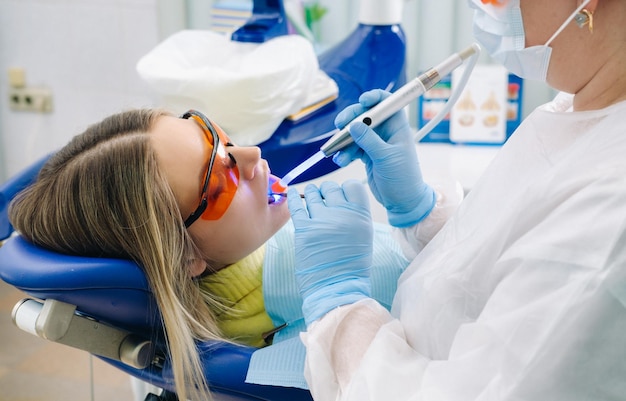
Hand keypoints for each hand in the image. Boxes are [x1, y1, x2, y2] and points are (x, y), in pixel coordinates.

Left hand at [288, 180, 372, 325]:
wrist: (337, 288)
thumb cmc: (351, 265)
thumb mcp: (363, 236)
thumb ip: (355, 215)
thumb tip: (341, 199)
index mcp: (361, 216)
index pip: (353, 186)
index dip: (344, 190)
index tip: (339, 197)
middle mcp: (343, 214)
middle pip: (331, 187)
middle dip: (326, 192)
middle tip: (323, 202)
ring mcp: (322, 220)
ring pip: (313, 193)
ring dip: (310, 195)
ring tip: (310, 201)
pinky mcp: (304, 229)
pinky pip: (295, 204)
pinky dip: (292, 197)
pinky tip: (291, 194)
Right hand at [332, 89, 435, 226]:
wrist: (402, 202)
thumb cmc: (403, 178)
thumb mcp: (386, 157)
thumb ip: (369, 140)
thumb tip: (354, 125)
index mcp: (397, 127)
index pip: (387, 102)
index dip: (374, 97)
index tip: (362, 101)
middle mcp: (386, 131)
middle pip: (365, 116)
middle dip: (351, 119)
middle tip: (339, 125)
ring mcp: (376, 143)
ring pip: (355, 133)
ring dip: (344, 141)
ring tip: (338, 154)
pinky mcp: (367, 155)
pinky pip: (352, 148)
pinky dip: (345, 153)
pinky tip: (341, 161)